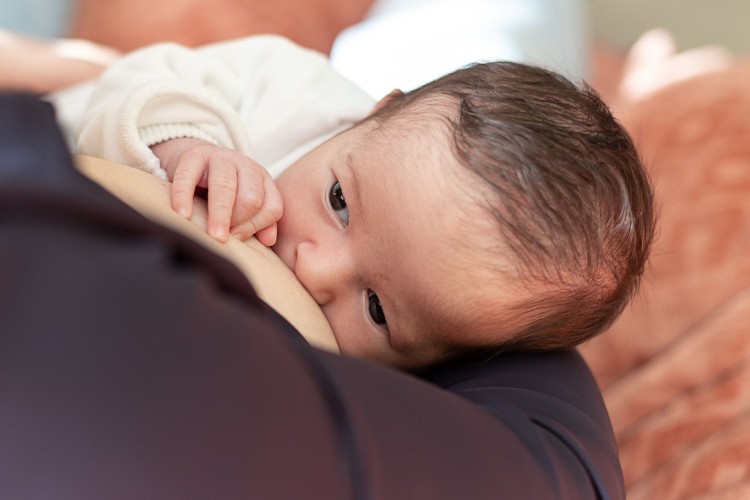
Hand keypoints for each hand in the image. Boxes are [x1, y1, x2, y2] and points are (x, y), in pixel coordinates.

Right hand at [151, 138, 281, 245]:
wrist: (194, 159)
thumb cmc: (221, 191)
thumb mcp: (245, 204)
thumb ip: (260, 223)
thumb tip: (268, 241)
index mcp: (262, 180)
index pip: (272, 207)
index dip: (256, 227)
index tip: (237, 240)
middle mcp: (246, 166)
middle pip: (252, 199)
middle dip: (239, 222)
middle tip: (222, 239)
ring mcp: (220, 158)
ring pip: (225, 187)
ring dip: (220, 215)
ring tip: (213, 235)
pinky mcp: (193, 156)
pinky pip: (188, 178)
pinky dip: (184, 198)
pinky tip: (183, 215)